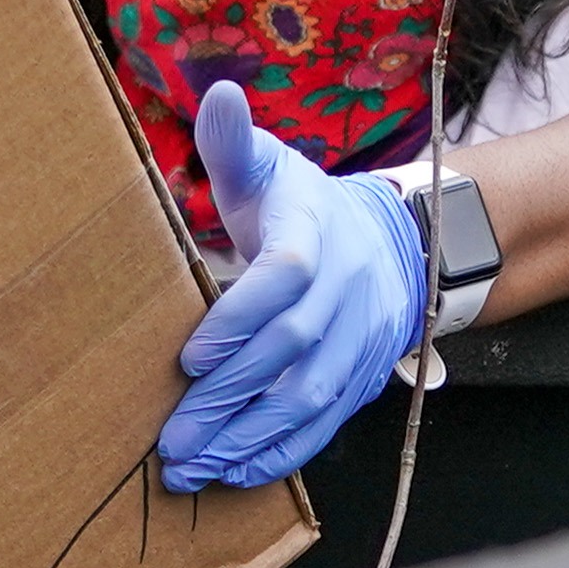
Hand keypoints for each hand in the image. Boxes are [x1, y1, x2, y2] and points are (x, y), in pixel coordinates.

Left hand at [157, 80, 426, 491]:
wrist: (396, 242)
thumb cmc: (304, 206)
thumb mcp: (270, 166)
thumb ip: (233, 142)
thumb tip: (219, 95)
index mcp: (319, 229)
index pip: (285, 275)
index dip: (240, 318)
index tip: (191, 357)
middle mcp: (350, 286)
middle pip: (293, 348)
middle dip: (229, 397)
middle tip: (172, 439)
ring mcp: (364, 335)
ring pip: (312, 396)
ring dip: (251, 437)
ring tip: (192, 467)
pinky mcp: (367, 374)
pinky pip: (329, 423)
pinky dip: (284, 452)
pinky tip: (236, 472)